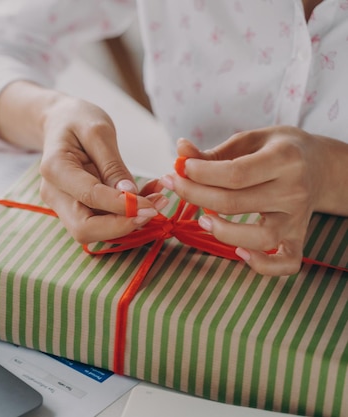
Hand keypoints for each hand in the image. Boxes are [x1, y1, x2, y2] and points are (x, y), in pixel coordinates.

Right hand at [38, 95, 167, 242]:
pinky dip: (126, 214)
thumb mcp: (98, 130)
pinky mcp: (77, 208)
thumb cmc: (76, 119)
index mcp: (55, 169)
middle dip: (120, 226)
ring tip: (157, 199)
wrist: (59, 122)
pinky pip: (101, 219)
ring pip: (94, 230)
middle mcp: (54, 193)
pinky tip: (147, 196)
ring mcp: (63, 204)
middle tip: (153, 210)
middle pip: (84, 229)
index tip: (150, 205)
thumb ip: (112, 164)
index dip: (121, 206)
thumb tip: (129, 194)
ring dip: (127, 222)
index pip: (88, 196)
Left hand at [161, 126, 334, 275]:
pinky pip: (286, 263)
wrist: (323, 165)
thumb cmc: (279, 150)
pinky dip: (263, 265)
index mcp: (284, 159)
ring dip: (223, 233)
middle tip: (176, 186)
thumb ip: (215, 152)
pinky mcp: (299, 238)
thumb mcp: (251, 140)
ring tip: (203, 221)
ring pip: (259, 238)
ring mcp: (298, 218)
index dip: (200, 174)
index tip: (180, 168)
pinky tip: (238, 252)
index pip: (234, 174)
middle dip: (195, 195)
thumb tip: (181, 150)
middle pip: (235, 203)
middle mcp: (294, 190)